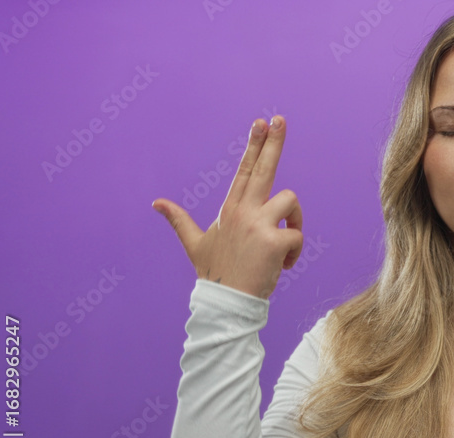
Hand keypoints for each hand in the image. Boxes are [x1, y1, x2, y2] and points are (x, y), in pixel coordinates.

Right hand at [152, 115, 302, 299]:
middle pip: (262, 168)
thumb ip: (179, 220)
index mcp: (230, 209)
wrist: (226, 302)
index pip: (244, 170)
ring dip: (295, 222)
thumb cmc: (216, 272)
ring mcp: (258, 224)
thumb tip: (156, 203)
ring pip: (291, 201)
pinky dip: (295, 251)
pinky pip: (297, 234)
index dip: (253, 145)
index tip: (261, 122)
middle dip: (273, 142)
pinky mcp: (274, 240)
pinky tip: (282, 266)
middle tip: (280, 118)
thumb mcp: (194, 243)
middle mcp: (243, 211)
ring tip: (282, 246)